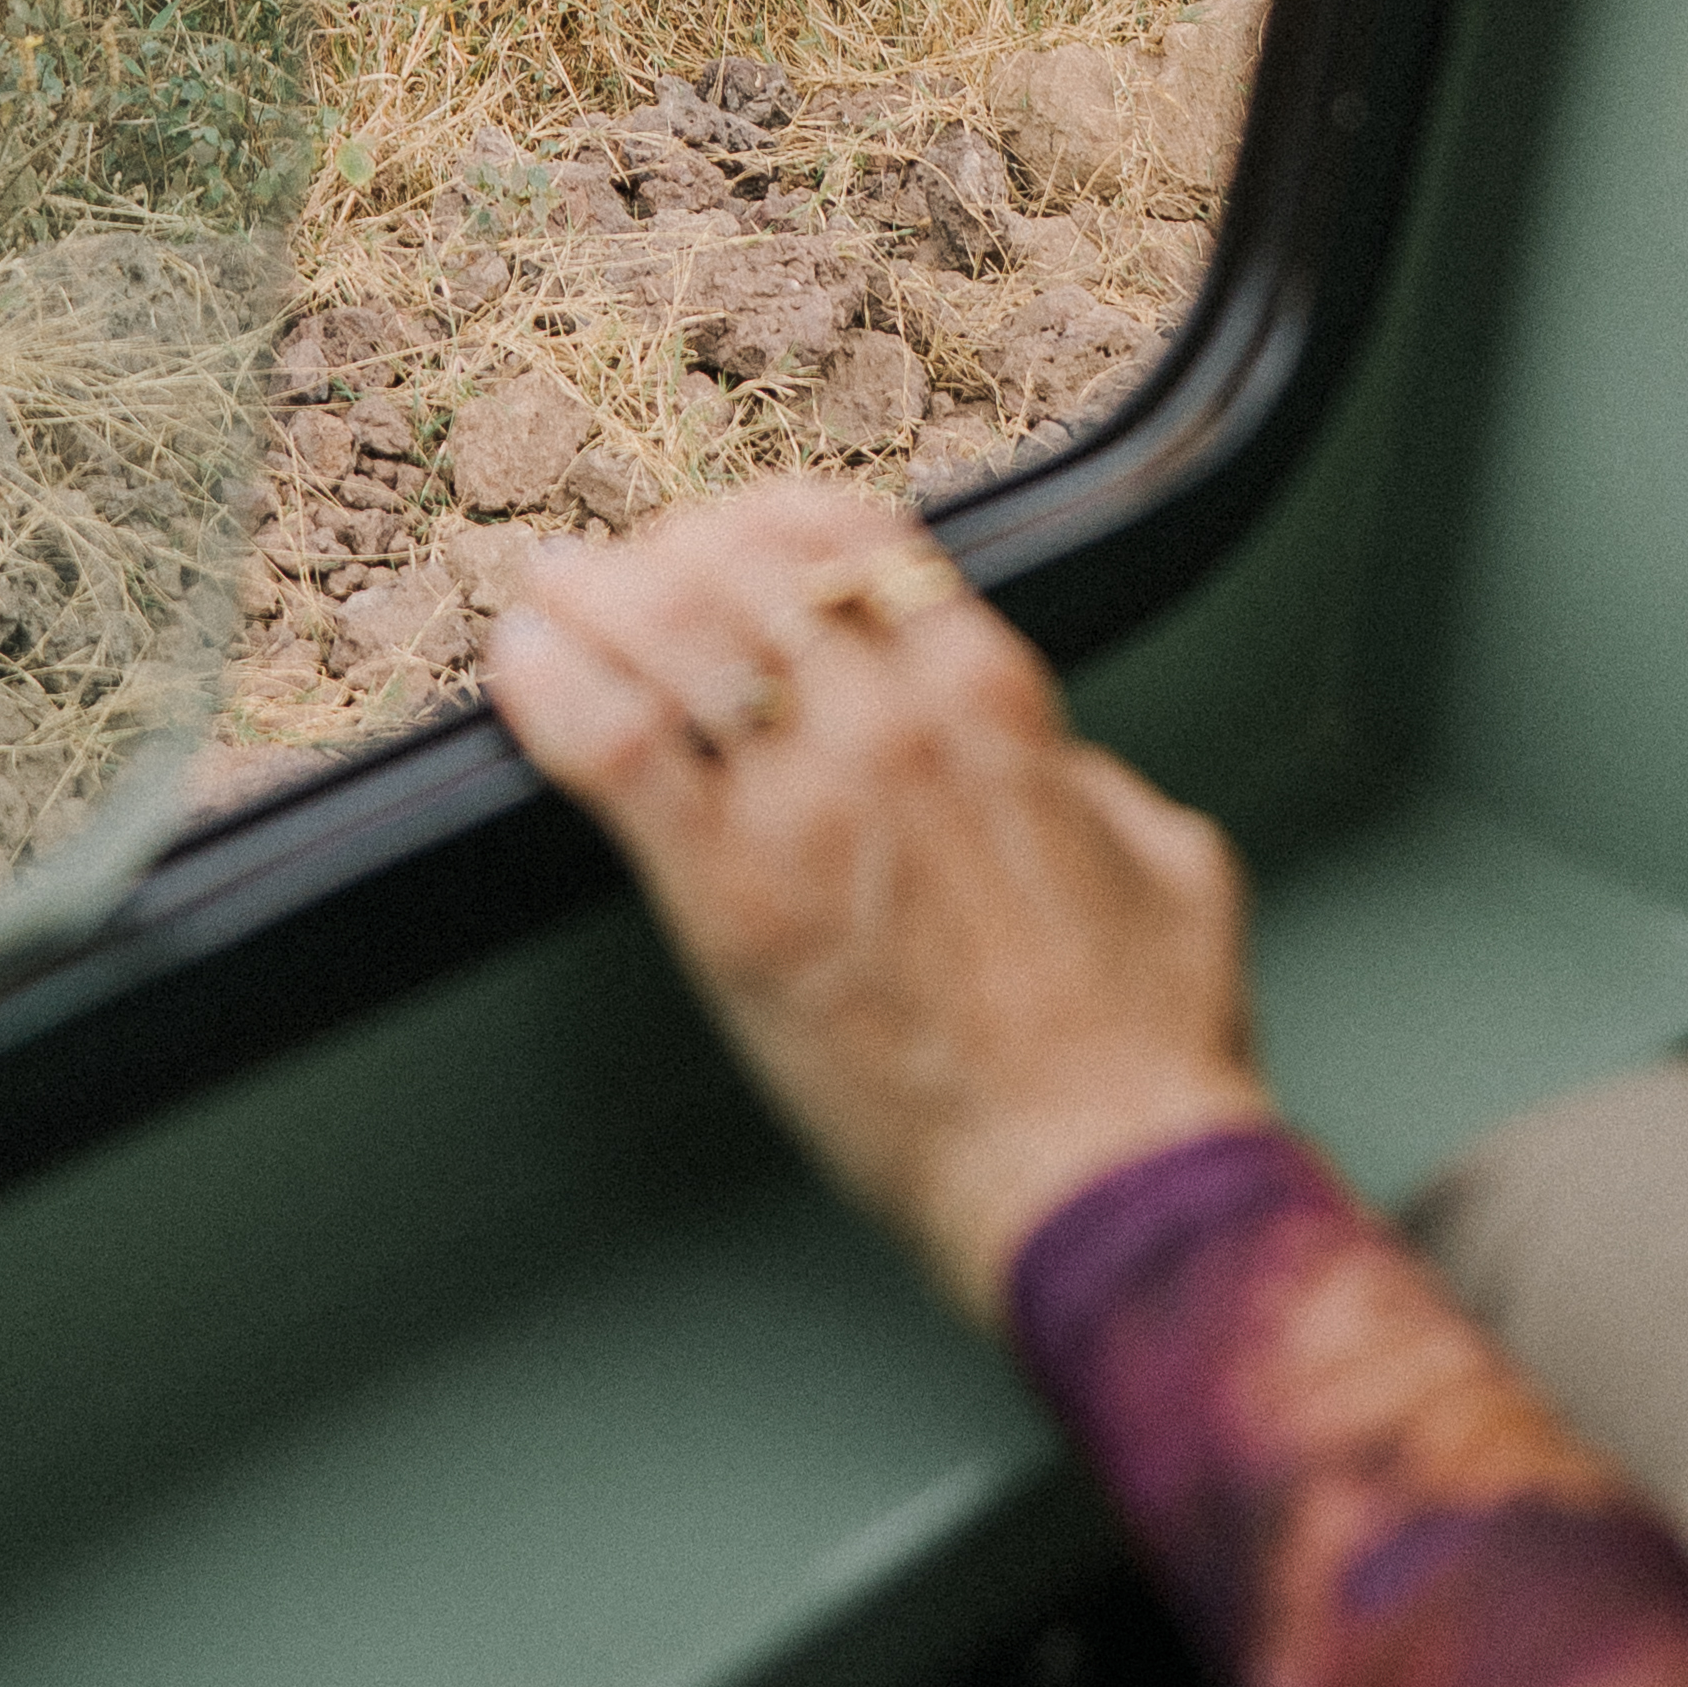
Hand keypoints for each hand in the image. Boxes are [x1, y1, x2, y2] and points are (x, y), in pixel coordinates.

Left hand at [484, 479, 1278, 1324]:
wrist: (1094, 1169)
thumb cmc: (1143, 1041)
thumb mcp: (1164, 857)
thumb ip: (1088, 785)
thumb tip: (1059, 774)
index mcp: (992, 695)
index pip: (854, 537)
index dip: (772, 517)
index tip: (729, 536)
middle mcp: (893, 720)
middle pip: (743, 571)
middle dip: (668, 554)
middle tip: (621, 572)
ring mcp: (807, 802)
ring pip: (668, 632)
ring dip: (595, 599)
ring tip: (550, 600)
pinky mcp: (732, 898)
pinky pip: (616, 748)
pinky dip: (555, 689)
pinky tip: (522, 666)